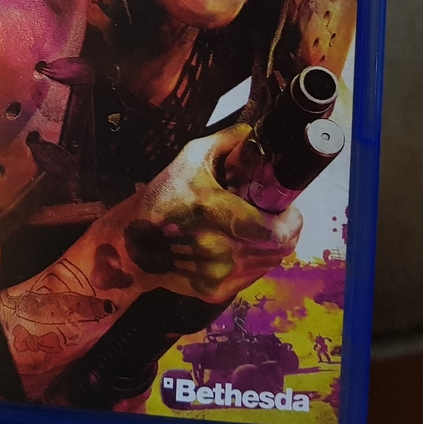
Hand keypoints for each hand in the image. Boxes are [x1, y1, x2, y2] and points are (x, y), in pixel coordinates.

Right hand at [126, 123, 299, 302]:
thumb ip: (225, 142)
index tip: (287, 208)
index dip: (291, 221)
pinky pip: (252, 277)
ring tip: (253, 228)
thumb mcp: (189, 160)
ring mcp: (217, 275)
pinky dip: (253, 261)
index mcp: (214, 212)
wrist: (131, 244)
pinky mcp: (214, 291)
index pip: (277, 231)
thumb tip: (253, 132)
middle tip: (274, 215)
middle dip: (284, 230)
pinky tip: (239, 245)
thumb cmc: (160, 200)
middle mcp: (218, 249)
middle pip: (279, 249)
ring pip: (268, 264)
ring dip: (269, 246)